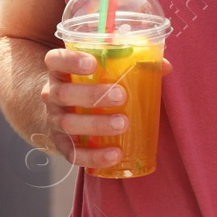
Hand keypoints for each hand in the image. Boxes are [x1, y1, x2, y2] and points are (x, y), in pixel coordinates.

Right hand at [37, 48, 173, 170]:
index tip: (93, 63)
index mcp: (60, 72)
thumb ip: (131, 66)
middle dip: (92, 95)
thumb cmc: (88, 87)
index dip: (70, 60)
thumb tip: (165, 67)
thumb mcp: (100, 73)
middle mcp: (51, 95)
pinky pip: (73, 153)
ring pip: (68, 124)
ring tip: (122, 124)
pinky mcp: (60, 144)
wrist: (62, 113)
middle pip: (63, 94)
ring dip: (96, 125)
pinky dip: (93, 156)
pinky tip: (114, 154)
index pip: (55, 60)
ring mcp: (54, 120)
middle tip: (121, 96)